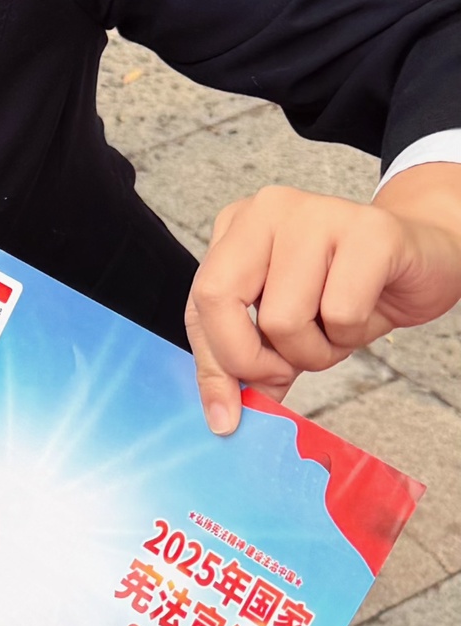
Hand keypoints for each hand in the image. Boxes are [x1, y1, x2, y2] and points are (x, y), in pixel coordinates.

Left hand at [187, 172, 460, 433]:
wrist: (426, 259)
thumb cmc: (351, 290)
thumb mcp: (288, 326)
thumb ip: (249, 358)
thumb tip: (224, 414)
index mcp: (236, 227)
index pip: (199, 304)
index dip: (212, 366)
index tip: (226, 416)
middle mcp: (266, 209)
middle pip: (218, 299)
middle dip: (251, 358)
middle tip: (288, 370)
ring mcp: (316, 212)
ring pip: (282, 319)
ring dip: (314, 349)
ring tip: (337, 327)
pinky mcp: (368, 230)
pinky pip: (339, 313)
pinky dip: (352, 333)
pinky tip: (367, 309)